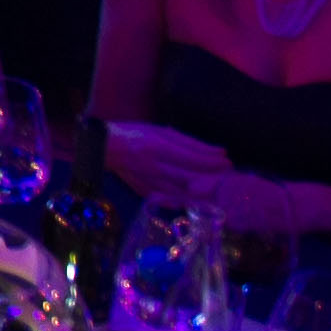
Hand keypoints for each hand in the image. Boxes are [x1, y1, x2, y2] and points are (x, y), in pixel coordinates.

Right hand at [105, 123, 232, 199]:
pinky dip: (187, 199)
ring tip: (216, 188)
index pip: (189, 158)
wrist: (102, 148)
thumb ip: (190, 143)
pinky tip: (197, 197)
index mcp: (155, 147)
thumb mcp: (161, 131)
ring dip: (201, 192)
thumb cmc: (133, 134)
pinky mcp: (145, 193)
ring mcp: (147, 182)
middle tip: (227, 177)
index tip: (228, 162)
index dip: (210, 162)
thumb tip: (220, 152)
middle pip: (188, 178)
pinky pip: (171, 199)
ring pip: (182, 193)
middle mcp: (152, 167)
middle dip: (210, 178)